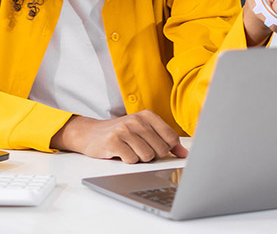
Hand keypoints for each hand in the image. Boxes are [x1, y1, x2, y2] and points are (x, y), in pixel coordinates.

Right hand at [50, 110, 188, 162]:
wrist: (90, 133)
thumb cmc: (121, 133)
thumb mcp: (145, 131)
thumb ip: (166, 140)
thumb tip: (185, 154)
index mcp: (148, 115)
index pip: (172, 138)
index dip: (167, 149)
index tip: (157, 149)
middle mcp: (137, 120)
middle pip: (161, 149)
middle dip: (152, 155)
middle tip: (139, 149)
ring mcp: (125, 129)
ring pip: (147, 156)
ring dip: (139, 158)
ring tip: (130, 150)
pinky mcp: (114, 141)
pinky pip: (131, 160)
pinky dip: (127, 161)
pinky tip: (121, 153)